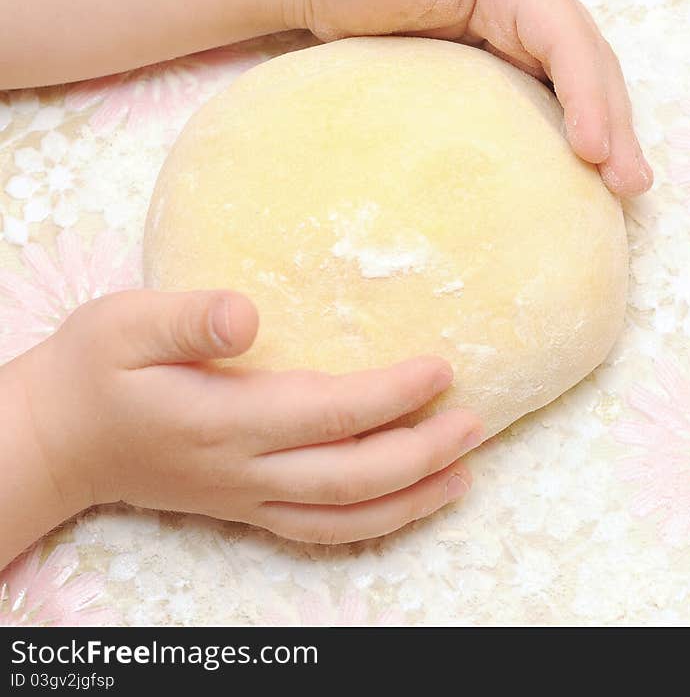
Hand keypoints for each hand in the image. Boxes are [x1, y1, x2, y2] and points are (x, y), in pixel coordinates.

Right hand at [18, 289, 480, 545]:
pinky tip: (405, 502)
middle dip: (422, 453)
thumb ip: (188, 319)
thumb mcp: (124, 324)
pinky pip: (320, 530)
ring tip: (464, 473)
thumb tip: (249, 316)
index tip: (441, 367)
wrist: (58, 440)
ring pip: (344, 517)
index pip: (329, 413)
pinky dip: (372, 522)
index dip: (392, 394)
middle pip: (352, 477)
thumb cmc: (94, 371)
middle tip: (475, 422)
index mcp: (224, 420)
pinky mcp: (245, 508)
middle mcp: (244, 471)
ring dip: (411, 498)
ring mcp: (246, 498)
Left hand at [293, 0, 651, 196]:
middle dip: (615, 124)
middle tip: (631, 184)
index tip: (593, 149)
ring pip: (578, 89)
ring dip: (606, 136)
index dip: (587, 94)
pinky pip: (547, 102)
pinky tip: (579, 172)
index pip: (567, 40)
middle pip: (588, 68)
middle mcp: (530, 9)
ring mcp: (518, 40)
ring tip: (626, 187)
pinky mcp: (501, 67)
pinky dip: (571, 135)